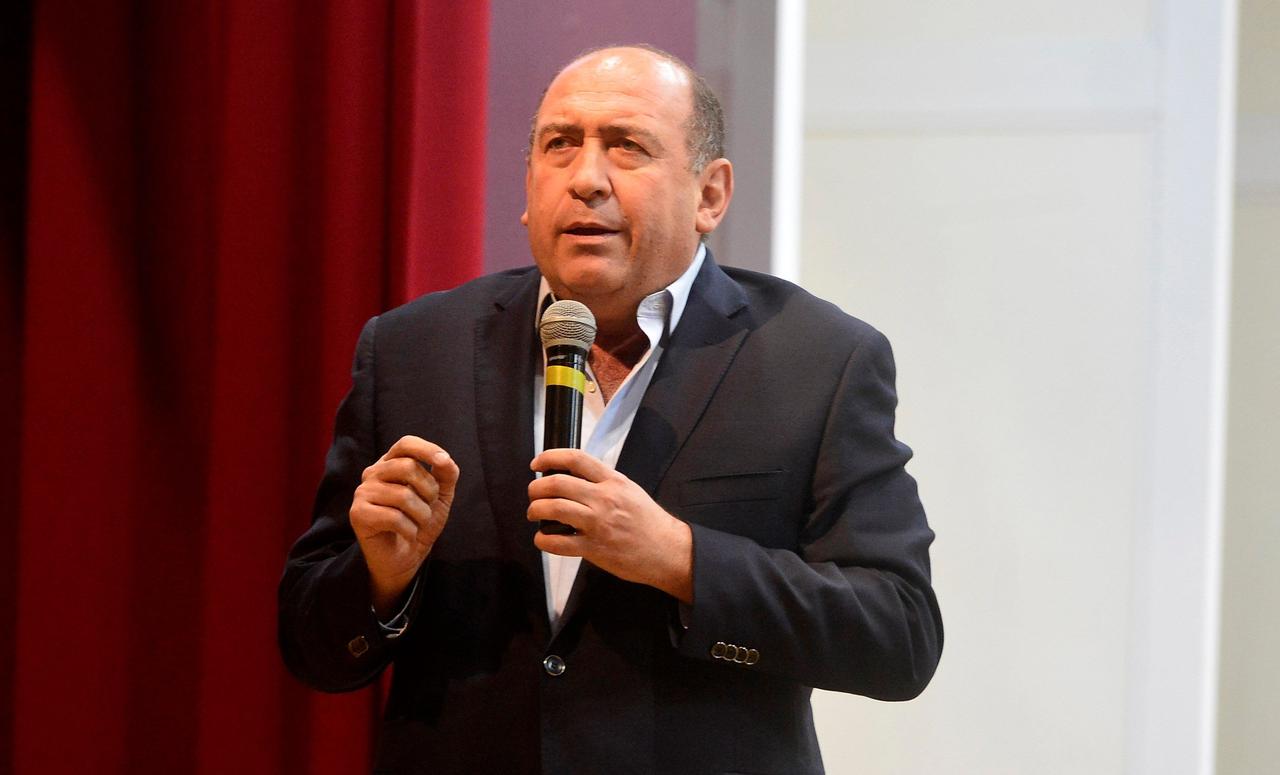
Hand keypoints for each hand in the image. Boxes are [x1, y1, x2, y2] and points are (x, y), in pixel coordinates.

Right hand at [350, 435, 458, 614]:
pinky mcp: (358, 514)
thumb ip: (446, 474)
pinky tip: (406, 534)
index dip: (426, 449)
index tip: (444, 462)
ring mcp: (363, 493)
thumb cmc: (420, 521)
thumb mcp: (440, 496)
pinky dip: (409, 529)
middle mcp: (373, 473)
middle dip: (429, 490)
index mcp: (391, 463)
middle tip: (427, 507)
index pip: (406, 444)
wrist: (406, 557)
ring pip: (403, 495)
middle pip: (407, 467)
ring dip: (421, 514)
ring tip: (417, 523)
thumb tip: (445, 459)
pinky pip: (394, 517)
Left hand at [527, 449, 692, 602]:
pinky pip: (558, 542)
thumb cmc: (649, 521)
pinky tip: (543, 539)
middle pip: (557, 484)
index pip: (576, 459)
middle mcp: (604, 499)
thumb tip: (572, 478)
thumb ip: (603, 483)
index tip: (537, 463)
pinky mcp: (594, 549)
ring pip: (553, 509)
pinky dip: (543, 540)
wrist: (667, 550)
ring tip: (534, 513)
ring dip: (535, 510)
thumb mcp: (629, 490)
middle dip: (536, 488)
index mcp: (613, 481)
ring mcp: (598, 524)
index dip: (550, 457)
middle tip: (533, 494)